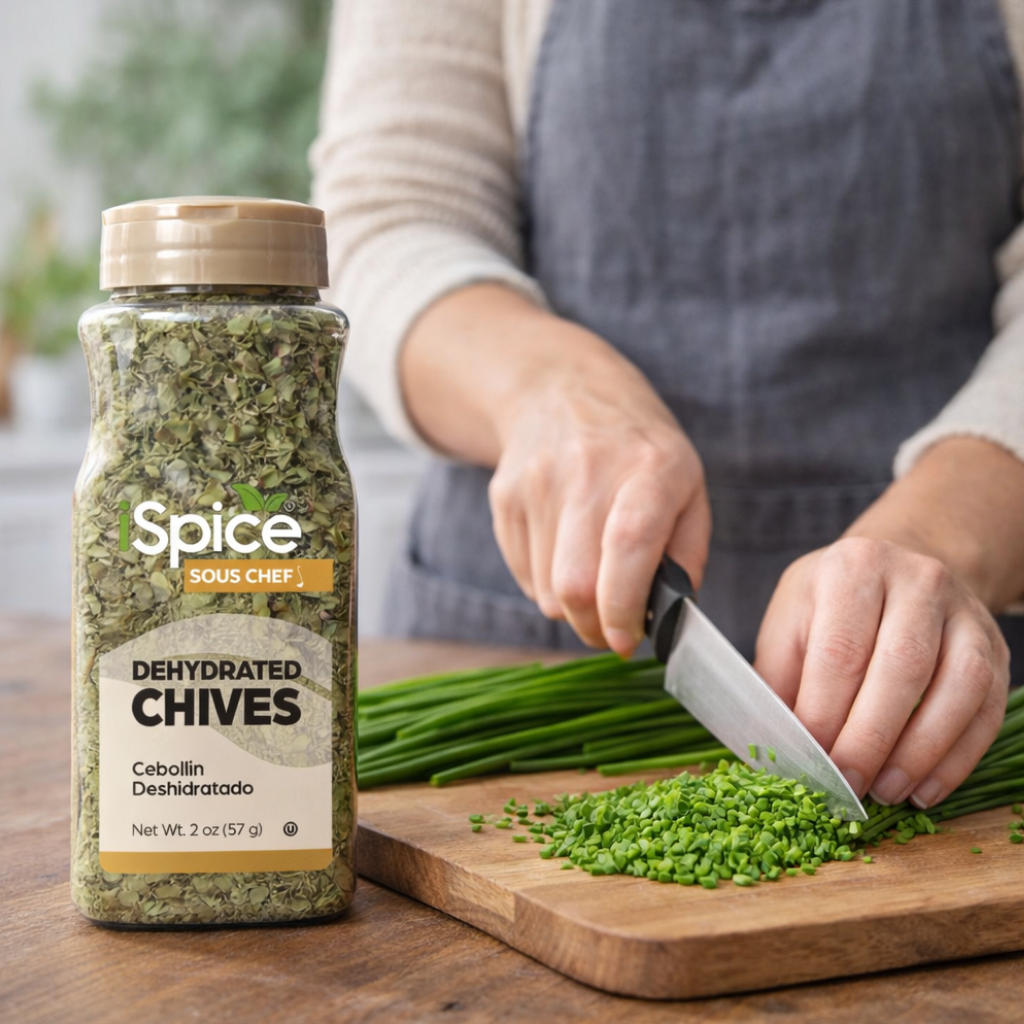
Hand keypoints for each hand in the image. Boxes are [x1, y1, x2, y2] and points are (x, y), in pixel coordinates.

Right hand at [488, 325, 710, 655]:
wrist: (563, 389)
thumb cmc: (639, 450)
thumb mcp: (688, 486)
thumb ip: (687, 554)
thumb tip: (670, 618)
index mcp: (649, 469)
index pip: (628, 547)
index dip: (625, 608)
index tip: (630, 640)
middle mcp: (588, 472)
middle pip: (576, 585)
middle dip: (596, 629)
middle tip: (613, 633)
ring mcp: (538, 483)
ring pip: (547, 592)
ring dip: (573, 609)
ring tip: (594, 582)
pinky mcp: (505, 497)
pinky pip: (524, 575)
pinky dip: (547, 586)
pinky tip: (565, 555)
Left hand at [754, 536, 1009, 808]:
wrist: (896, 571)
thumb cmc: (829, 607)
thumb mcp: (790, 622)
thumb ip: (780, 678)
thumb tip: (776, 744)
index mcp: (854, 568)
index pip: (841, 650)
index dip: (824, 712)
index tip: (809, 760)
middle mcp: (917, 581)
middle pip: (902, 667)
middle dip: (871, 738)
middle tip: (846, 785)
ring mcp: (964, 614)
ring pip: (957, 688)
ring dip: (919, 752)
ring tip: (884, 792)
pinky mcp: (994, 650)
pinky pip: (986, 710)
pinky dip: (955, 759)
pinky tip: (923, 789)